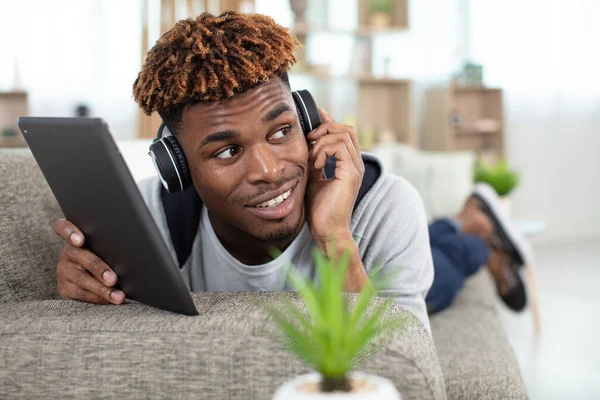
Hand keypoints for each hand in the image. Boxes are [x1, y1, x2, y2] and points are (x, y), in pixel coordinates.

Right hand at [53, 219, 124, 304]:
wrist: (90, 279)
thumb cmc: (107, 257)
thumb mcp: (106, 248)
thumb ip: (111, 245)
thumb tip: (135, 249)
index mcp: (76, 238)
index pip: (62, 227)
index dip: (69, 231)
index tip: (80, 240)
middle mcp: (67, 253)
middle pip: (79, 256)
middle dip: (99, 268)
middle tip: (113, 279)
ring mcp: (64, 271)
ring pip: (82, 279)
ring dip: (102, 289)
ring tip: (118, 296)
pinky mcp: (64, 288)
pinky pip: (80, 294)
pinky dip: (97, 298)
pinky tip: (109, 301)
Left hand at [304, 108, 364, 248]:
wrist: (327, 230)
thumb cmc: (320, 210)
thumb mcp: (314, 178)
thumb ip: (314, 161)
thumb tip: (308, 145)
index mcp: (349, 164)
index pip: (344, 134)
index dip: (330, 121)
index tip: (316, 115)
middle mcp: (356, 164)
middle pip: (347, 129)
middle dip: (325, 127)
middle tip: (310, 138)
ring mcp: (355, 168)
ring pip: (343, 134)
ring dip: (322, 141)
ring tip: (312, 157)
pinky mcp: (351, 173)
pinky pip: (338, 147)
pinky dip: (324, 150)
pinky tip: (316, 164)